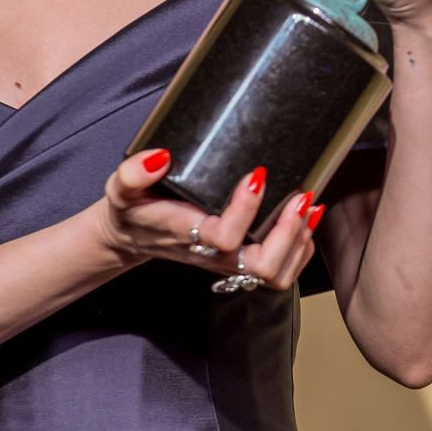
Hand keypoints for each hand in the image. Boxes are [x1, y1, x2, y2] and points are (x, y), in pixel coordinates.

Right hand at [96, 148, 322, 290]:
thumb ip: (133, 173)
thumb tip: (159, 157)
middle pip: (261, 265)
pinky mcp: (240, 261)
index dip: (245, 209)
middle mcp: (213, 254)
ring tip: (308, 205)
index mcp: (186, 234)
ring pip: (276, 273)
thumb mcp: (123, 187)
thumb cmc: (133, 209)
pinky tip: (307, 219)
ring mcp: (229, 262)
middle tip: (299, 196)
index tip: (256, 174)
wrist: (133, 235)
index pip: (223, 236)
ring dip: (299, 240)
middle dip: (287, 232)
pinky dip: (301, 248)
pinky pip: (280, 271)